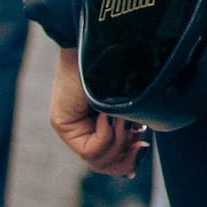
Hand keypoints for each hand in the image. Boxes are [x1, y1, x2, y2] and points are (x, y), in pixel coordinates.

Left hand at [51, 46, 144, 176]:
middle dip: (124, 158)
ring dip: (118, 141)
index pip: (109, 159)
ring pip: (96, 159)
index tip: (145, 147)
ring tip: (124, 119)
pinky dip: (105, 134)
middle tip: (140, 144)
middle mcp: (81, 126)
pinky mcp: (62, 123)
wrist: (105, 42)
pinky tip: (108, 115)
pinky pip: (88, 148)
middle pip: (102, 164)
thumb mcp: (132, 105)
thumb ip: (133, 129)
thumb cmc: (125, 65)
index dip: (128, 162)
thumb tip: (137, 159)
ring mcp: (69, 126)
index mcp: (98, 122)